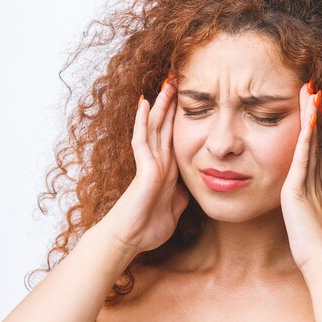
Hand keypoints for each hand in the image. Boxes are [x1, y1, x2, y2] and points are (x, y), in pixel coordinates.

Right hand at [98, 78, 189, 253]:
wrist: (129, 240)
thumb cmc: (147, 228)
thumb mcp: (174, 210)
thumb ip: (181, 197)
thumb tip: (190, 189)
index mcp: (168, 171)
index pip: (175, 139)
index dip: (181, 120)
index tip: (192, 102)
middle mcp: (158, 163)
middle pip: (165, 127)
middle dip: (173, 105)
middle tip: (180, 81)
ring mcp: (149, 163)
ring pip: (154, 127)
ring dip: (160, 105)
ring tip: (167, 82)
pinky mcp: (143, 169)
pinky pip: (142, 139)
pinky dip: (143, 121)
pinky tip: (145, 103)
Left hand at [280, 82, 321, 272]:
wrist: (321, 261)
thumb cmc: (312, 247)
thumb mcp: (305, 220)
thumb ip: (303, 207)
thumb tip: (300, 204)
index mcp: (312, 184)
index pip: (312, 148)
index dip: (312, 126)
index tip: (311, 106)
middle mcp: (313, 179)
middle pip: (313, 138)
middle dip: (312, 112)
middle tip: (313, 88)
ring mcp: (308, 183)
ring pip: (310, 142)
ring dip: (311, 116)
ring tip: (311, 91)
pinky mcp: (299, 190)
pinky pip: (304, 158)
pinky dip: (307, 137)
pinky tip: (309, 118)